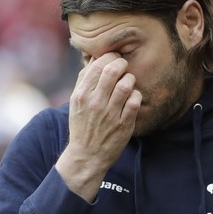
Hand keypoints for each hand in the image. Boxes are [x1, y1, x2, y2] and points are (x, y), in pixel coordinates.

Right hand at [56, 52, 141, 200]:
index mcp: (81, 95)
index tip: (113, 59)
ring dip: (130, 79)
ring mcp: (110, 114)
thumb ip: (84, 79)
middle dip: (121, 64)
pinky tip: (132, 97)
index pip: (97, 65)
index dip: (109, 57)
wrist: (86, 156)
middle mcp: (95, 103)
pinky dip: (136, 94)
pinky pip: (135, 101)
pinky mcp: (124, 124)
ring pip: (126, 84)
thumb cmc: (82, 125)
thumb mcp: (76, 102)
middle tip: (124, 66)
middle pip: (112, 71)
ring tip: (128, 81)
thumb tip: (95, 58)